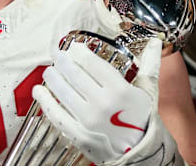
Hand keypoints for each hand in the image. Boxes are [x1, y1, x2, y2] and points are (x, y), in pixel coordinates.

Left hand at [32, 39, 161, 163]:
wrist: (142, 152)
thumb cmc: (144, 119)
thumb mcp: (149, 90)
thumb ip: (150, 64)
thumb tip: (156, 43)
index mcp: (120, 90)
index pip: (92, 64)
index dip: (79, 53)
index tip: (74, 48)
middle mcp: (103, 104)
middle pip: (74, 75)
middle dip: (62, 62)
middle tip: (57, 55)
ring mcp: (89, 120)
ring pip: (63, 92)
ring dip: (52, 78)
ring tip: (49, 71)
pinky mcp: (79, 135)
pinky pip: (56, 115)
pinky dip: (44, 101)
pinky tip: (39, 91)